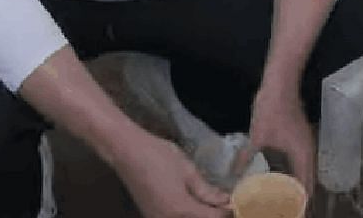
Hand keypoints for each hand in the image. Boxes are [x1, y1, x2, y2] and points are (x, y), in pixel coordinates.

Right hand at [113, 132, 229, 217]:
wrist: (126, 151)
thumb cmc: (158, 156)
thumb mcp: (187, 171)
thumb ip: (206, 191)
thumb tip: (225, 201)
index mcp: (181, 210)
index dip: (226, 212)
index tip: (235, 203)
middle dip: (213, 215)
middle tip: (224, 203)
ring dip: (199, 215)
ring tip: (210, 204)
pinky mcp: (150, 215)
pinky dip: (186, 214)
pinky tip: (194, 205)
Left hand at [237, 86, 315, 206]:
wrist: (280, 84)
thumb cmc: (271, 110)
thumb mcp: (257, 137)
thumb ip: (247, 158)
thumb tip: (235, 175)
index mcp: (302, 156)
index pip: (306, 188)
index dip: (299, 203)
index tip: (290, 212)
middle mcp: (308, 153)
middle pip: (308, 182)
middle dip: (298, 197)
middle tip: (284, 207)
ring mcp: (306, 145)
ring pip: (305, 172)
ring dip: (296, 185)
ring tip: (282, 196)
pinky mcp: (300, 138)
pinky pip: (300, 163)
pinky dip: (293, 173)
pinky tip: (280, 175)